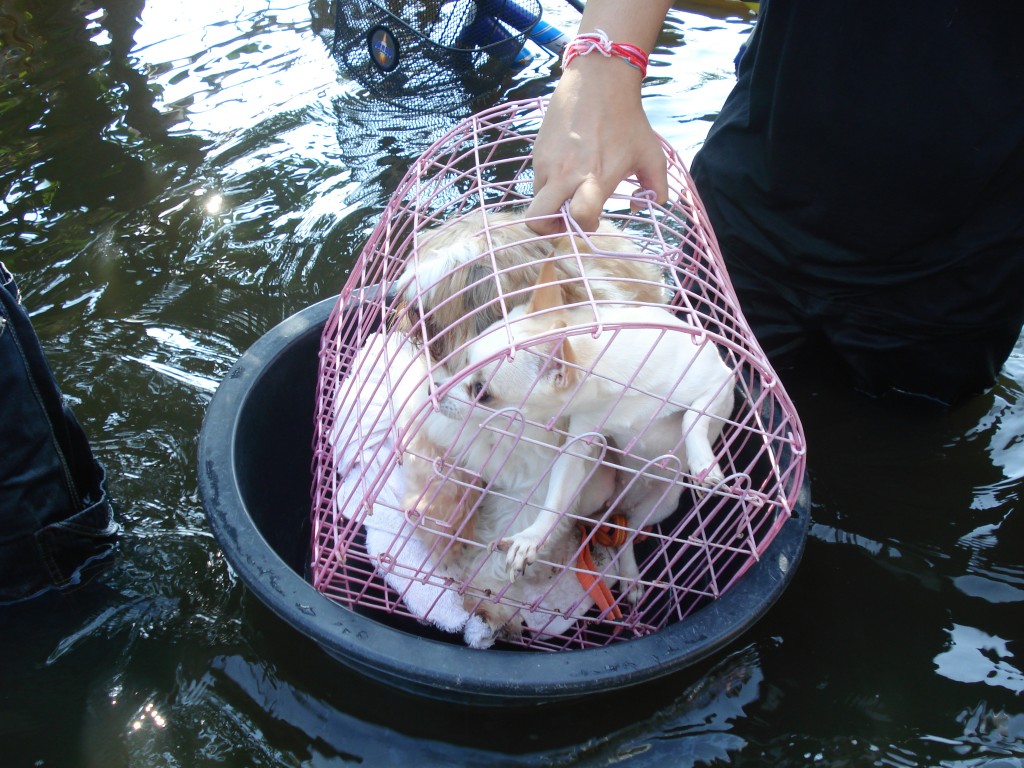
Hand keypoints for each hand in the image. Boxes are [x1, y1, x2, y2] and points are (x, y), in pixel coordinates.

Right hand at [526, 47, 668, 234]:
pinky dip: (549, 183)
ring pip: (536, 200)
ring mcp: (546, 163)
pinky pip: (536, 180)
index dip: (585, 226)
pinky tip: (567, 167)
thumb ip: (657, 187)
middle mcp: (565, 174)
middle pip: (538, 219)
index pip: (579, 218)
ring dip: (550, 204)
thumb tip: (644, 206)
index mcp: (595, 178)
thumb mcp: (651, 154)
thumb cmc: (627, 119)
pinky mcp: (537, 151)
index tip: (594, 218)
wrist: (598, 79)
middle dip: (549, 228)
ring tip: (569, 190)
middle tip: (565, 219)